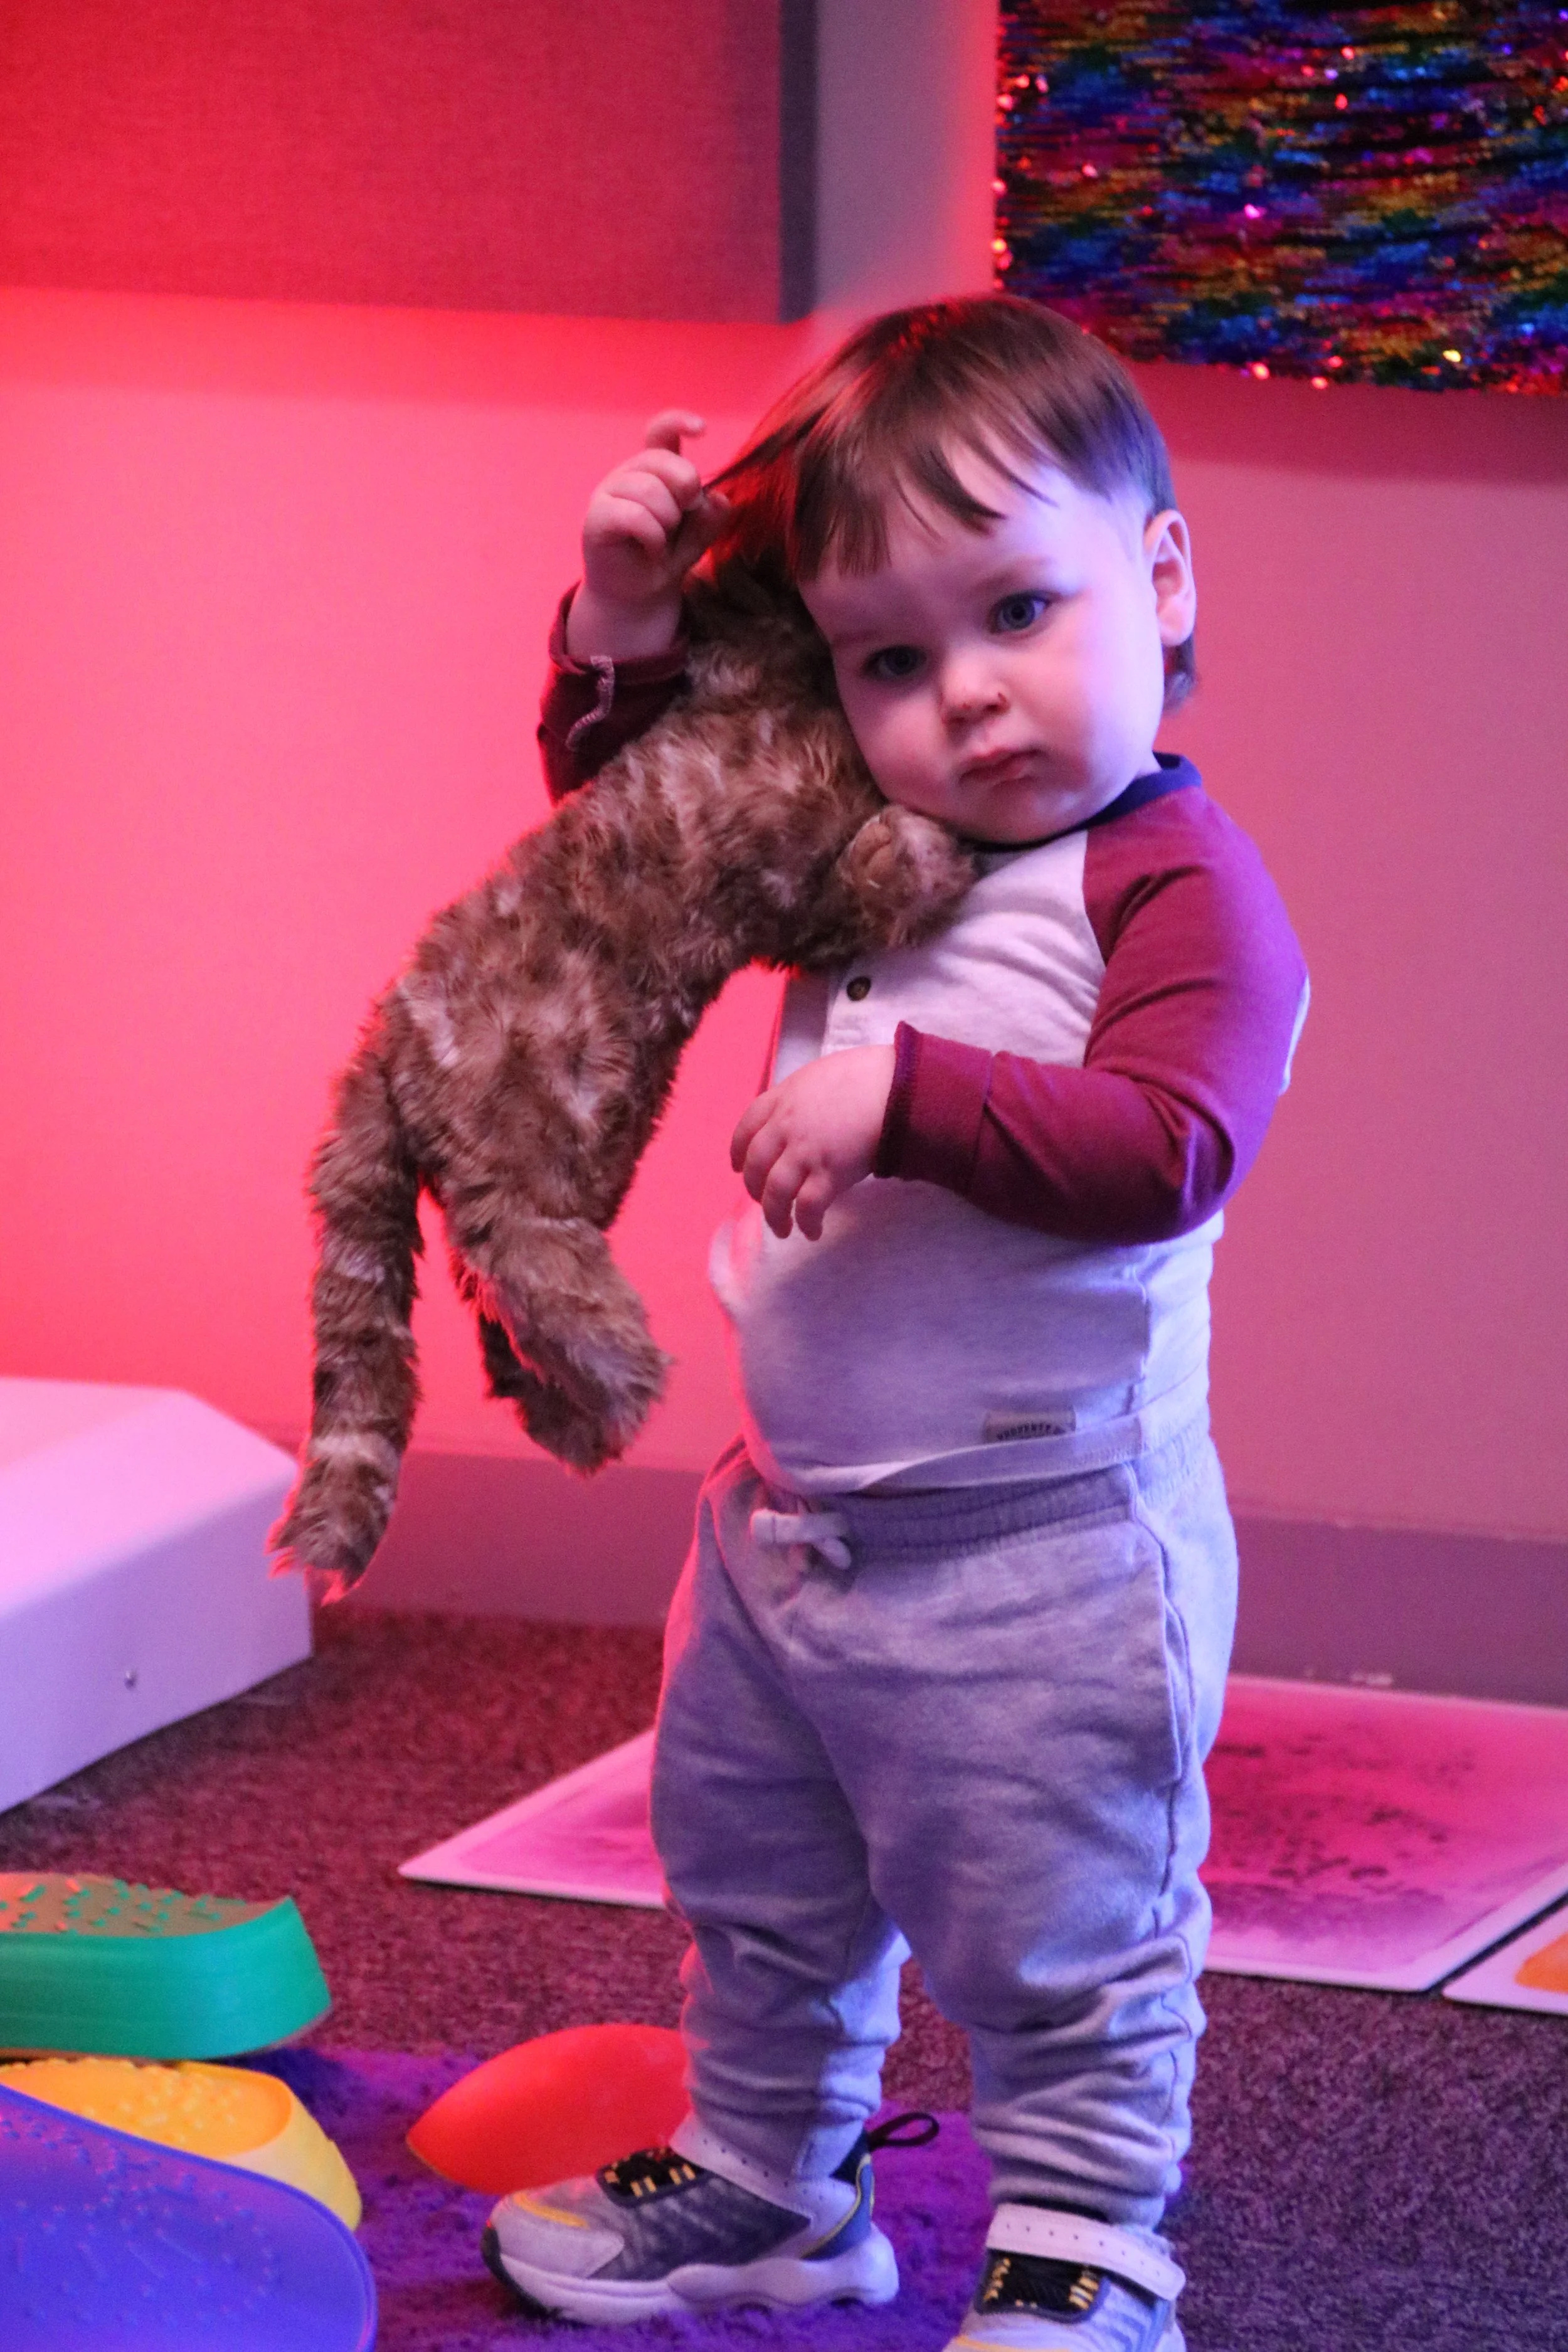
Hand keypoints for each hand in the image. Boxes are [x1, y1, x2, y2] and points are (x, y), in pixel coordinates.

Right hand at [567, 411, 729, 661]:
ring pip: (650, 490)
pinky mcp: (597, 516)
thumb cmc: (664, 559)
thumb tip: (719, 499)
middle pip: (663, 461)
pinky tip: (650, 550)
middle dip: (685, 492)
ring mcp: (609, 491)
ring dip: (667, 522)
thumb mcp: (697, 539)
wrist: (637, 596)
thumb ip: (710, 518)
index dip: (678, 422)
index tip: (701, 430)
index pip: (661, 430)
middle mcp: (630, 473)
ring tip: (661, 541)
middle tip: (680, 520)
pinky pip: (634, 515)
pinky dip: (652, 537)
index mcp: (655, 469)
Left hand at [730, 1047, 895, 1239]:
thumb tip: (805, 1115)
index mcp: (784, 1098)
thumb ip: (803, 1097)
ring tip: (782, 1230)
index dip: (738, 1152)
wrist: (895, 1087)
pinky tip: (812, 1232)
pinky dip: (806, 1223)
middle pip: (755, 1164)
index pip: (747, 1127)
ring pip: (775, 1192)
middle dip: (755, 1189)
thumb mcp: (820, 1075)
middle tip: (764, 1202)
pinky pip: (808, 1206)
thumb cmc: (867, 1076)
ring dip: (774, 1216)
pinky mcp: (830, 1173)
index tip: (738, 1167)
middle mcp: (787, 1126)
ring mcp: (806, 1151)